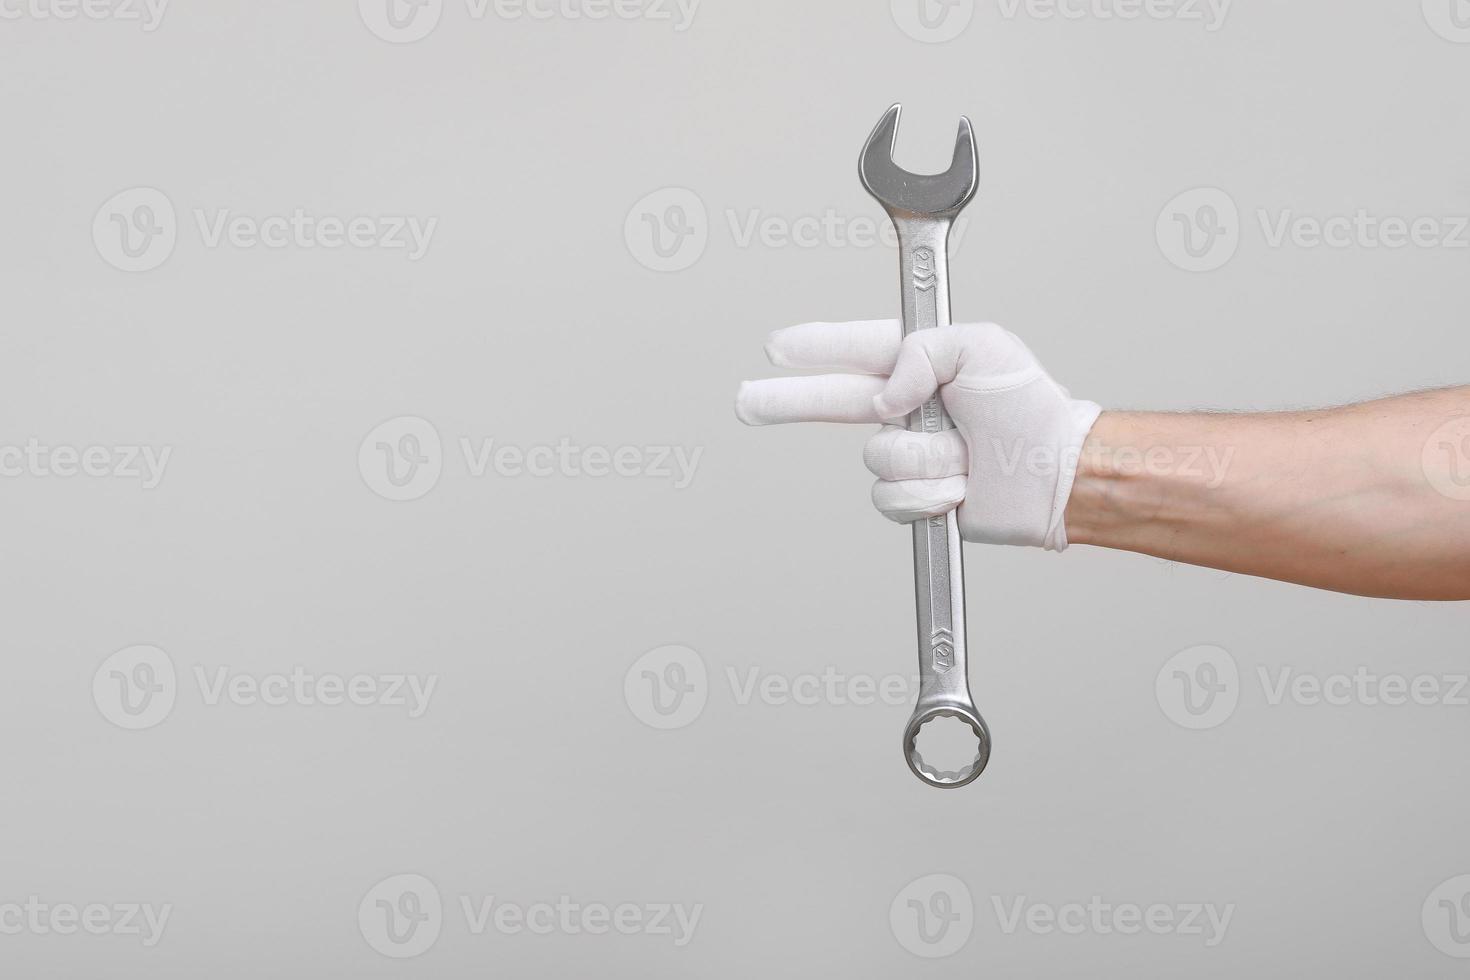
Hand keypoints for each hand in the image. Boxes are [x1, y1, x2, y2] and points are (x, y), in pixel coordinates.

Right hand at [736, 320, 1101, 549]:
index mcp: (924, 363)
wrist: (1055, 474)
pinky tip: (958, 489)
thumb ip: (920, 351)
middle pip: (832, 402)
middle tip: (747, 401)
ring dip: (924, 459)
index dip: (815, 348)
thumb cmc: (1031, 409)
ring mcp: (911, 454)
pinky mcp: (916, 497)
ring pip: (877, 459)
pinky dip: (928, 494)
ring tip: (964, 455)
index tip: (778, 348)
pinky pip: (891, 497)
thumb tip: (883, 396)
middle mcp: (911, 407)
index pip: (856, 349)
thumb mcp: (982, 346)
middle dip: (788, 401)